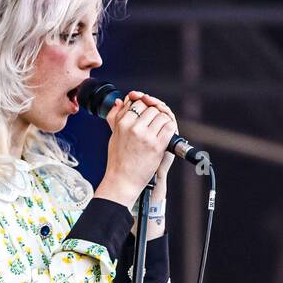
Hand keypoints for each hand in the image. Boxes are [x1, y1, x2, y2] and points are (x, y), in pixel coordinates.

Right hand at [98, 90, 177, 209]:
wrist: (122, 181)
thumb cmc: (117, 160)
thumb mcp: (113, 135)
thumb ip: (115, 117)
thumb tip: (119, 102)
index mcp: (122, 123)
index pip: (137, 103)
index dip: (143, 107)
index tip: (144, 114)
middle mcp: (134, 128)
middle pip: (151, 108)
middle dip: (154, 113)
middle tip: (153, 123)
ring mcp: (146, 136)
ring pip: (161, 116)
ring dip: (163, 120)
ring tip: (158, 129)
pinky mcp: (156, 146)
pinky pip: (169, 127)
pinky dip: (169, 128)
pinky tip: (165, 134)